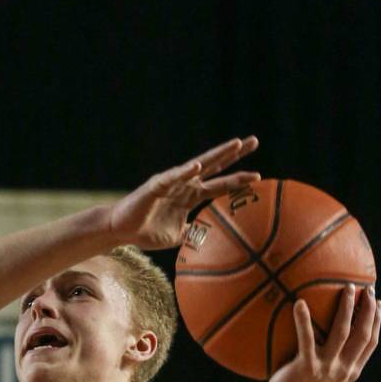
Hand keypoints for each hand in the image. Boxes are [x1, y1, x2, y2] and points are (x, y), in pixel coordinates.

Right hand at [105, 137, 259, 249]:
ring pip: (198, 166)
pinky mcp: (156, 185)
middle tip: (255, 140)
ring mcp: (172, 182)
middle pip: (214, 165)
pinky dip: (184, 172)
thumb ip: (193, 234)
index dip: (237, 180)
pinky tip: (196, 166)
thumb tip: (207, 240)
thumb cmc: (146, 232)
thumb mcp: (176, 237)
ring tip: (235, 144)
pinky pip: (172, 177)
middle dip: (234, 153)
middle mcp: (184, 185)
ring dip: (217, 154)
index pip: (219, 184)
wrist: (122, 231)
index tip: (258, 176)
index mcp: (191, 196)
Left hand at [263, 285, 380, 381]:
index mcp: (351, 371)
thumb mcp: (326, 379)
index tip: (379, 303)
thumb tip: (332, 338)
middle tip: (367, 288)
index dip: (377, 321)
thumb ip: (335, 362)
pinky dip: (303, 320)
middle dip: (368, 309)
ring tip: (347, 288)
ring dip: (347, 307)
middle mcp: (343, 369)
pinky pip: (306, 339)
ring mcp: (325, 368)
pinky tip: (299, 303)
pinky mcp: (305, 367)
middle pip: (363, 333)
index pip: (371, 343)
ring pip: (342, 332)